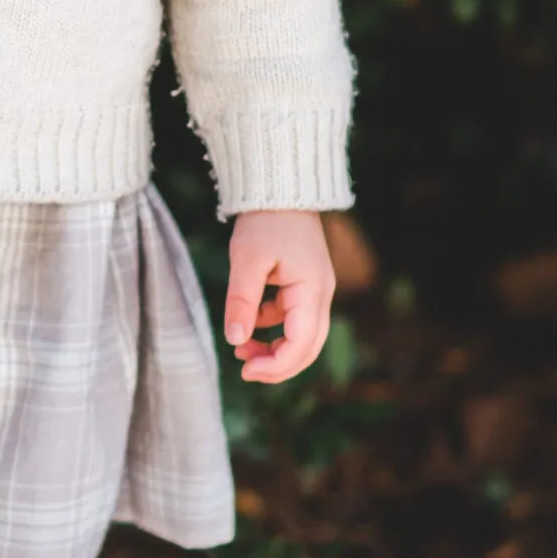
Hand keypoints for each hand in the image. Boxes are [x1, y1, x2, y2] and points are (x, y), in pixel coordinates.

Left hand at [224, 209, 335, 382]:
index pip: (301, 345)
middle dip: (278, 364)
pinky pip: (294, 317)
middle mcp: (321, 294)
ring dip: (276, 348)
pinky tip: (250, 322)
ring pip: (303, 334)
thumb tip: (235, 341)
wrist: (281, 187)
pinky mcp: (306, 283)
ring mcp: (316, 289)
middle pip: (308, 347)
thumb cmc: (265, 221)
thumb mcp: (246, 261)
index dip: (276, 366)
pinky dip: (273, 328)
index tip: (245, 370)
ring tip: (241, 349)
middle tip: (244, 368)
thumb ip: (242, 302)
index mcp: (312, 291)